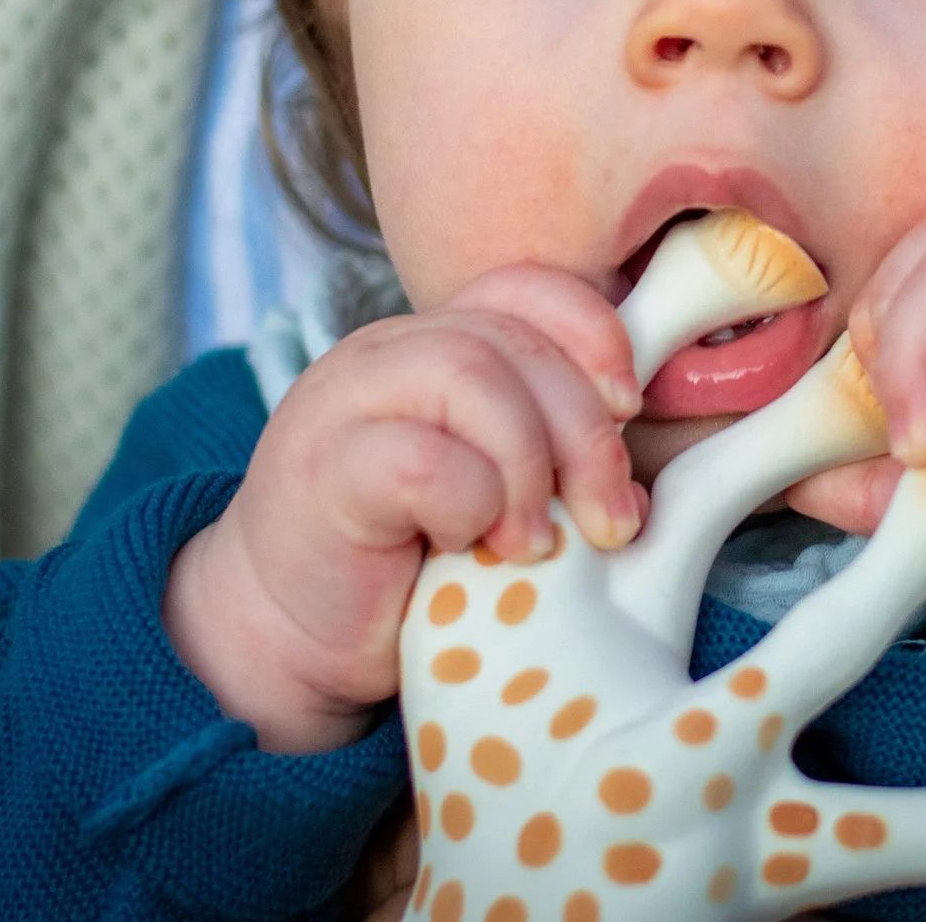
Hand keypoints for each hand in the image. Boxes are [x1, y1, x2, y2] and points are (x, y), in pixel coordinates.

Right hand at [163, 264, 646, 751]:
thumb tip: (641, 486)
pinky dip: (470, 505)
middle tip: (607, 518)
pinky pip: (421, 459)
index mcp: (436, 344)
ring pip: (468, 373)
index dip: (594, 332)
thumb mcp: (499, 496)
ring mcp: (346, 404)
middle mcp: (388, 355)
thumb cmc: (408, 564)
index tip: (632, 406)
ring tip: (534, 542)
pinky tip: (469, 549)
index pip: (525, 287)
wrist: (285, 637)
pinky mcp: (322, 472)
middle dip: (584, 429)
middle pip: (513, 339)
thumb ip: (557, 464)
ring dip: (528, 465)